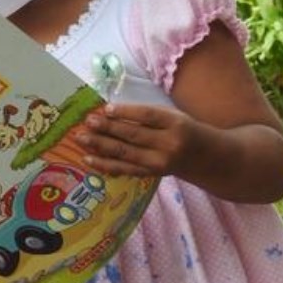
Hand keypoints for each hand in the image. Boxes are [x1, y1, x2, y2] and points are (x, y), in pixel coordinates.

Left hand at [73, 104, 200, 178]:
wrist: (202, 157)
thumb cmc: (181, 129)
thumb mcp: (172, 116)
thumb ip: (146, 114)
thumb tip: (109, 112)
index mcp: (175, 123)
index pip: (148, 116)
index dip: (126, 112)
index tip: (106, 108)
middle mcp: (168, 144)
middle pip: (133, 135)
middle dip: (107, 128)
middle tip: (87, 121)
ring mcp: (159, 162)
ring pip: (125, 153)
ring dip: (100, 145)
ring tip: (81, 138)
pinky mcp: (150, 174)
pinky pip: (124, 169)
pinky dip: (104, 164)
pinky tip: (87, 158)